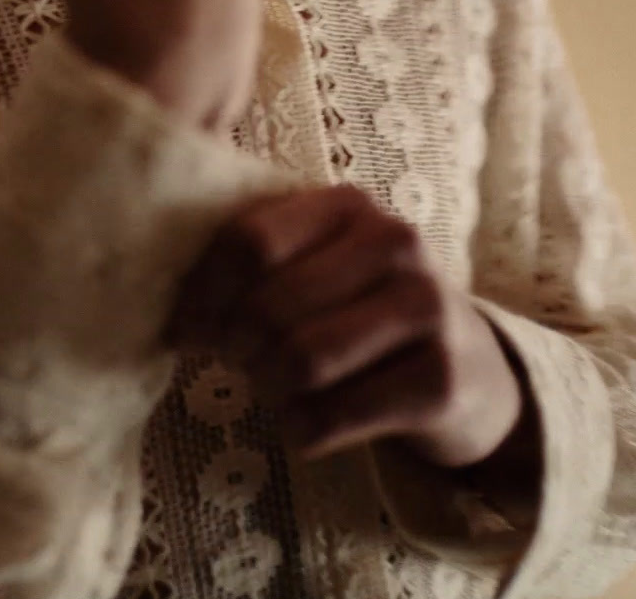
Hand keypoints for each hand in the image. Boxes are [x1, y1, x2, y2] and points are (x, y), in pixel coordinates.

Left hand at [167, 184, 527, 468]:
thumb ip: (248, 261)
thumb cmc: (359, 311)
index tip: (187, 326)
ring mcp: (427, 309)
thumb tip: (166, 306)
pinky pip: (332, 416)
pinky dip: (300, 429)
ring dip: (269, 390)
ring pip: (300, 363)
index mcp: (348, 205)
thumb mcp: (314, 264)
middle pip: (270, 308)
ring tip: (273, 388)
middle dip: (235, 348)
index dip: (202, 293)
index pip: (249, 241)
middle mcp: (396, 243)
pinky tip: (305, 422)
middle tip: (237, 362)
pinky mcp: (441, 380)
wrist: (469, 367)